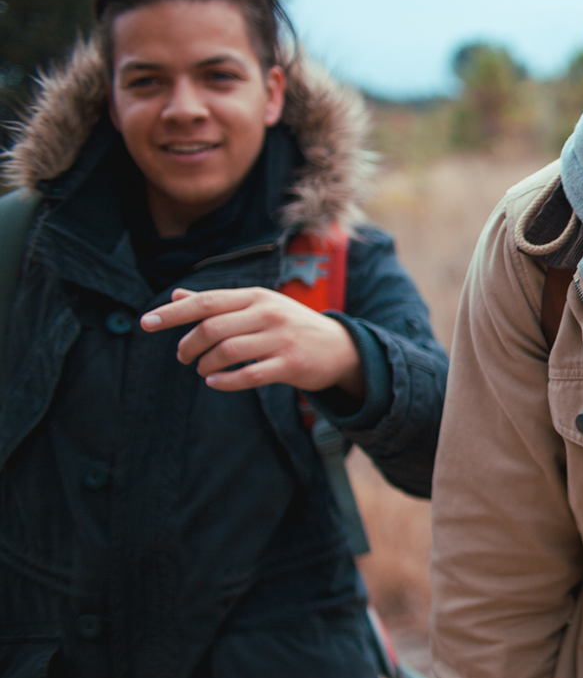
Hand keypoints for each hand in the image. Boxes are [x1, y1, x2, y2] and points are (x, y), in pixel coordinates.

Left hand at [140, 287, 363, 396]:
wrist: (339, 348)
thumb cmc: (290, 326)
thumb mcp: (258, 307)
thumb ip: (218, 303)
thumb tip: (176, 295)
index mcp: (256, 296)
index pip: (207, 301)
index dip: (173, 312)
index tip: (146, 323)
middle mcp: (268, 314)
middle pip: (213, 328)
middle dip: (188, 345)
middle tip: (182, 357)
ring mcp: (281, 339)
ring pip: (228, 352)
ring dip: (205, 364)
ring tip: (202, 369)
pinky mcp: (291, 365)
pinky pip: (249, 375)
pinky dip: (226, 381)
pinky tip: (214, 382)